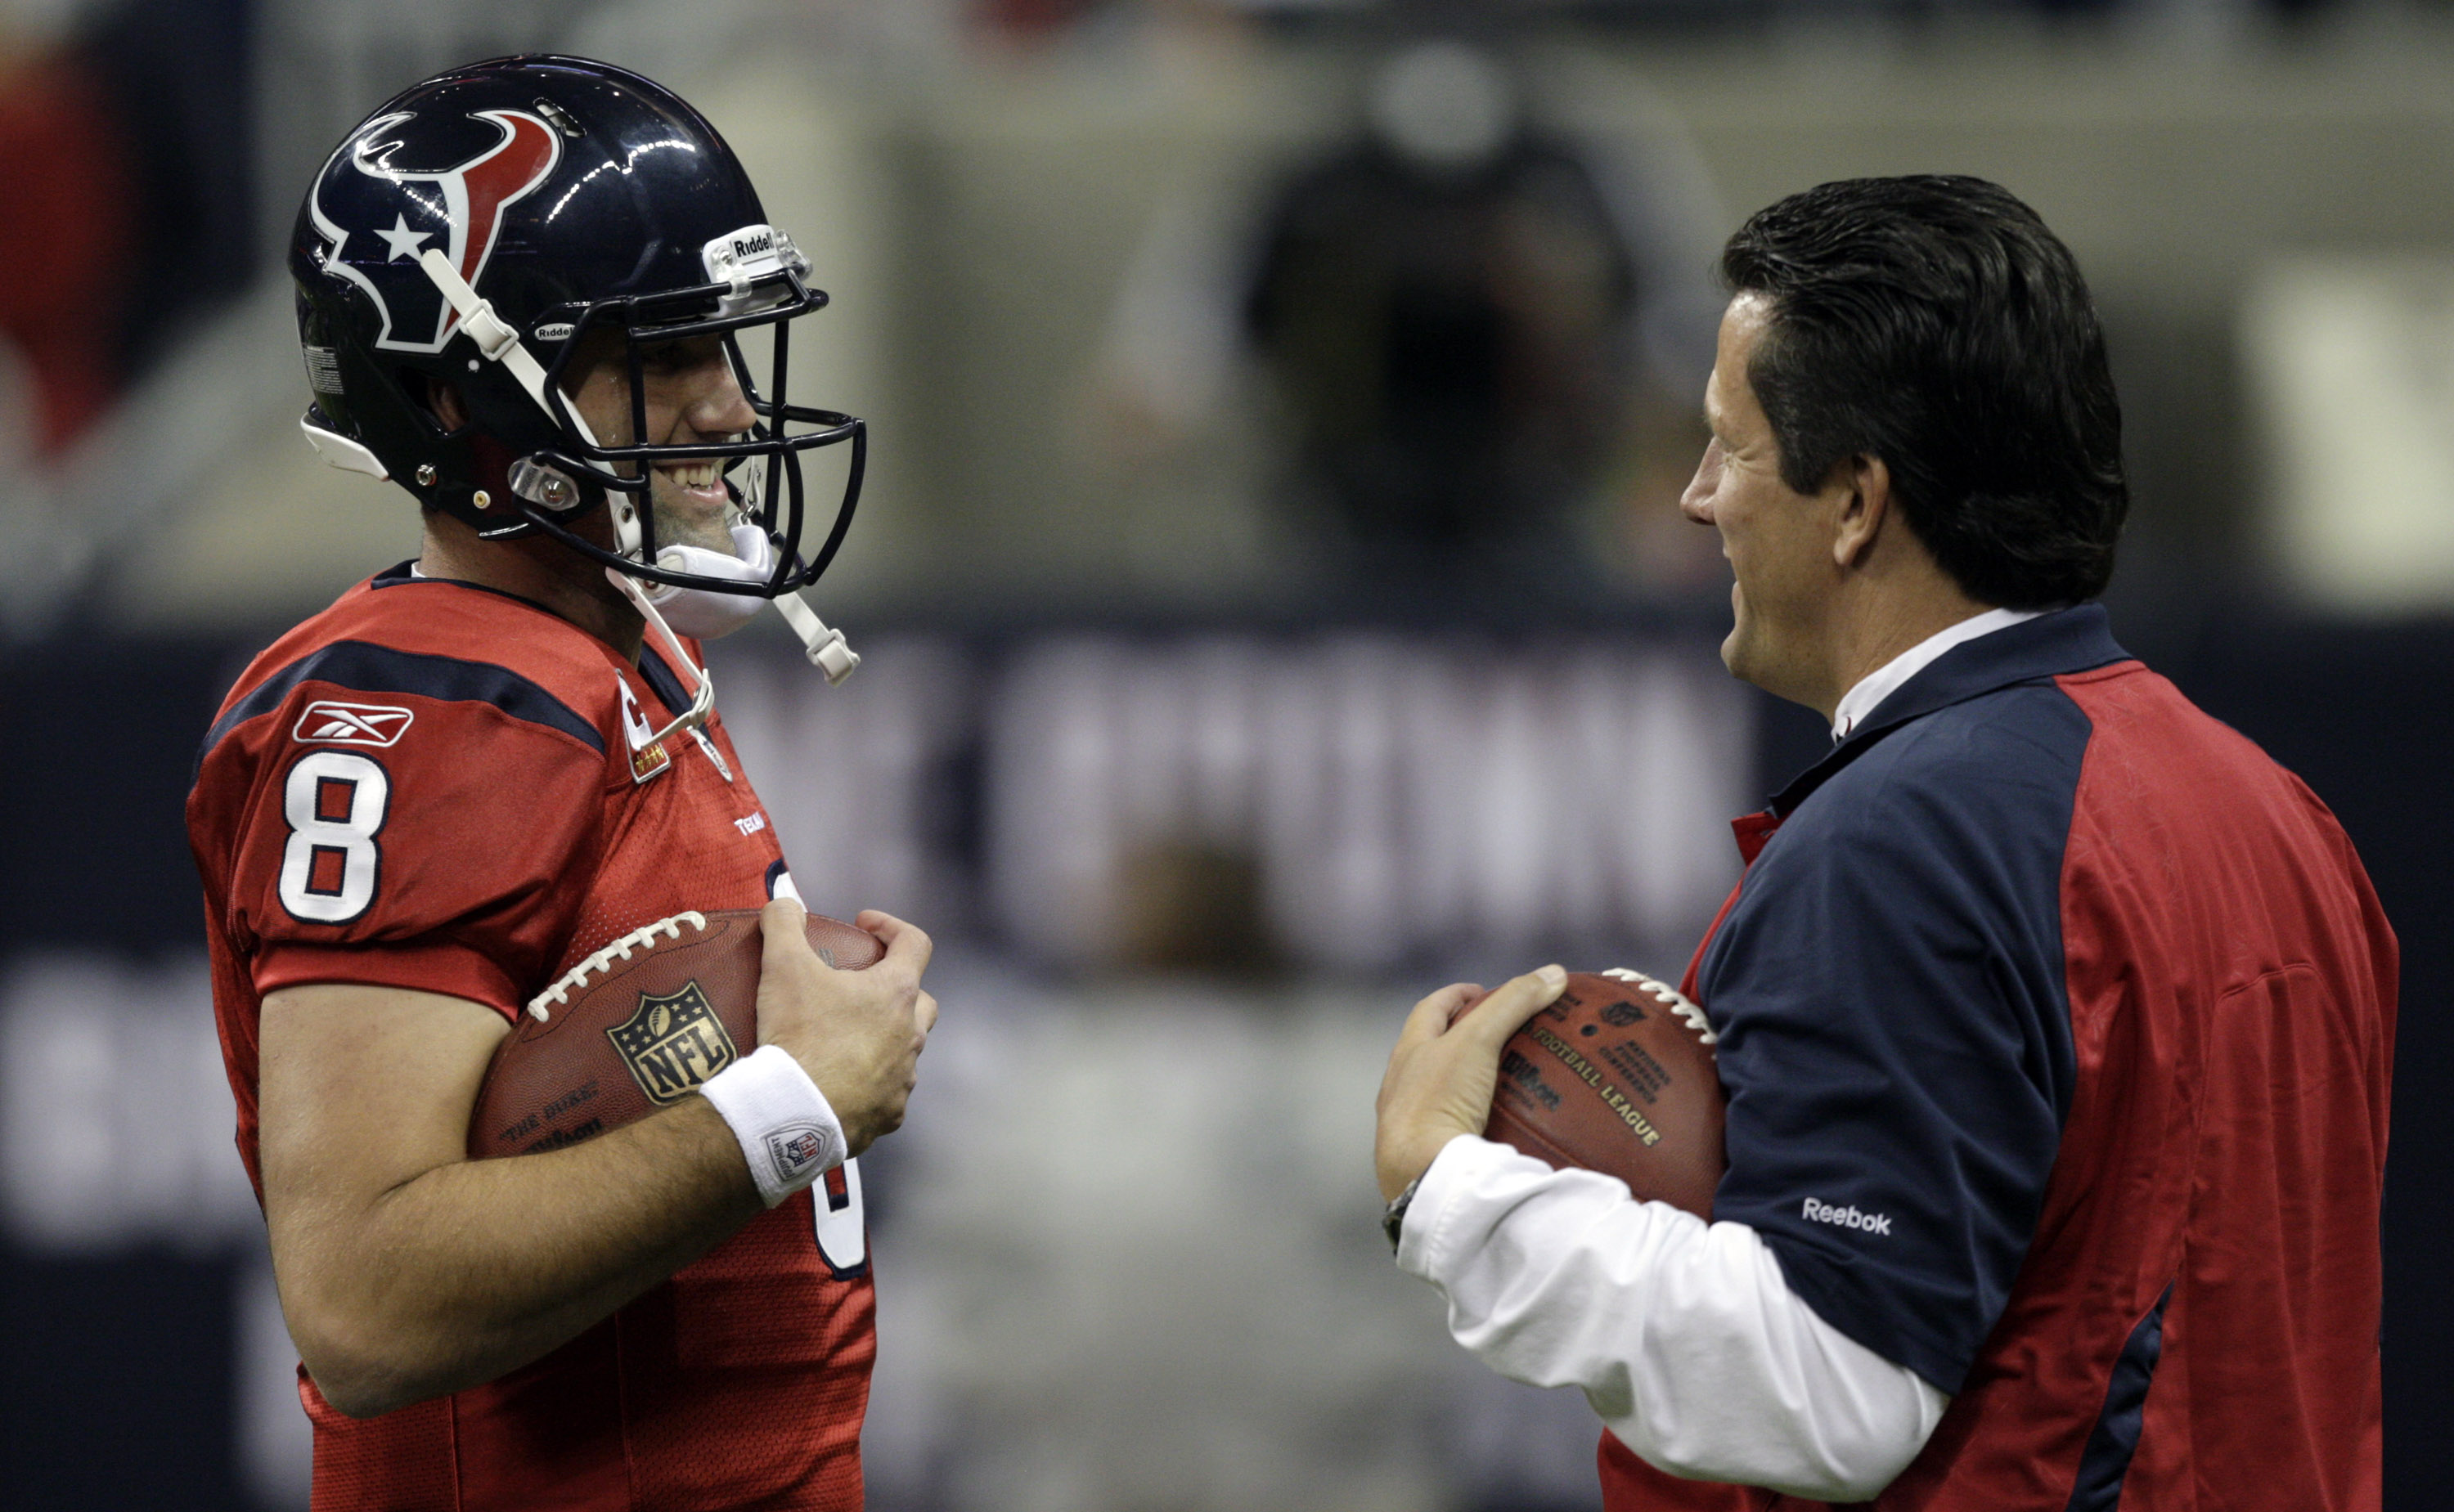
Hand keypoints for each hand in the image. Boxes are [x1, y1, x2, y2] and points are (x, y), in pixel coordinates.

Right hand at [752, 899, 937, 1155]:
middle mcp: (911, 1035)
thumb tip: (784, 903)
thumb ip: (783, 923)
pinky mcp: (889, 1115)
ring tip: (843, 1037)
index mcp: (897, 994)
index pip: (916, 943)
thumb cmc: (798, 1034)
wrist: (794, 1113)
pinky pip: (887, 1091)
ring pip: (905, 1049)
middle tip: (859, 989)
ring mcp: (903, 1079)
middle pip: (920, 1001)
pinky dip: (869, 1082)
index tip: (863, 926)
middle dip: (897, 989)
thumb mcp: (782, 967)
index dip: (891, 927)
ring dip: (883, 1038)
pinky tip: (840, 1081)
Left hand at [1373, 965, 1566, 1200]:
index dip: (1457, 995)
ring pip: (1440, 1093)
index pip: (1430, 1010)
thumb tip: (1554, 973)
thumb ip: (1513, 1004)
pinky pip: (1452, 1130)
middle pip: (1433, 1050)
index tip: (1485, 992)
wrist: (1422, 1174)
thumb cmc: (1438, 1098)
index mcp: (1408, 1053)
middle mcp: (1402, 1086)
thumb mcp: (1478, 1040)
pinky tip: (1501, 1126)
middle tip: (1504, 1035)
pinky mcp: (1426, 1155)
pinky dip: (1474, 1120)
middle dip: (1463, 1038)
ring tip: (1508, 1080)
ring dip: (1469, 1082)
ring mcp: (1412, 1124)